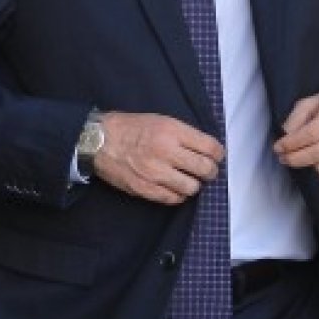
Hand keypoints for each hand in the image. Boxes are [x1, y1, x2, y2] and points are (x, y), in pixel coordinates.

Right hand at [93, 112, 223, 204]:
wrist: (99, 141)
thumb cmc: (130, 128)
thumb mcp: (160, 120)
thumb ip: (183, 134)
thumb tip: (206, 148)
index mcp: (172, 131)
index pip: (210, 147)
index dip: (218, 154)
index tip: (216, 156)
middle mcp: (166, 151)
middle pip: (205, 169)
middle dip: (210, 171)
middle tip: (206, 171)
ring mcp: (156, 173)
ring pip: (192, 187)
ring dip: (193, 184)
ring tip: (187, 179)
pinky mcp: (145, 189)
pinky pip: (174, 199)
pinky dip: (178, 194)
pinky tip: (173, 186)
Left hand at [273, 89, 318, 180]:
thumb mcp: (313, 101)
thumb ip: (297, 117)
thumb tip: (285, 135)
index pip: (312, 133)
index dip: (292, 143)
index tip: (278, 147)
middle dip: (296, 159)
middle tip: (283, 158)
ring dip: (307, 167)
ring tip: (297, 159)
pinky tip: (313, 163)